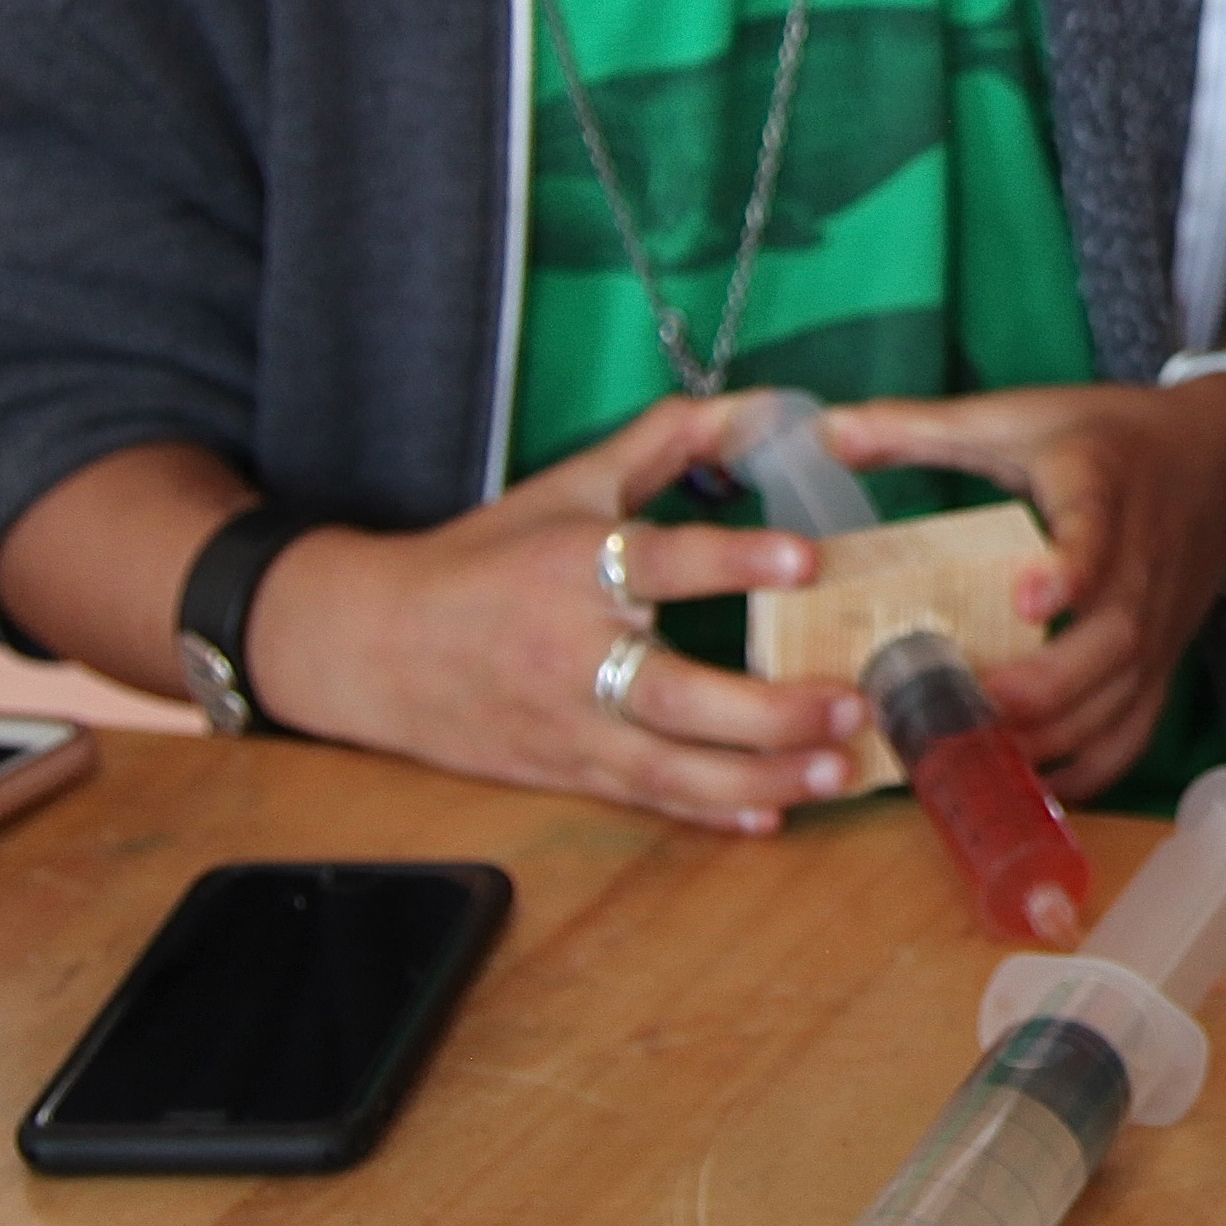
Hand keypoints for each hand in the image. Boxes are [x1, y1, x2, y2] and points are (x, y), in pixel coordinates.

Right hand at [239, 393, 863, 832]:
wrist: (371, 646)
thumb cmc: (485, 559)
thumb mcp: (570, 486)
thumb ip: (669, 442)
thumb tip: (766, 408)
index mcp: (571, 567)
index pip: (659, 562)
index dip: (733, 559)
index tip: (806, 557)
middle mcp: (570, 652)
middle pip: (675, 695)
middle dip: (770, 708)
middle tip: (853, 699)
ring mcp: (568, 722)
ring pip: (670, 767)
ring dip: (760, 776)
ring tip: (837, 769)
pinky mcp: (565, 769)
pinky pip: (645, 799)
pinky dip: (708, 814)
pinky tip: (772, 817)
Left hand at [811, 377, 1225, 798]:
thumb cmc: (1111, 440)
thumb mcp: (1021, 415)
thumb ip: (924, 426)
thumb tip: (827, 434)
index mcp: (1103, 493)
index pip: (1097, 537)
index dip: (1068, 571)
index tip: (1026, 598)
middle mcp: (1141, 570)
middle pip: (1111, 644)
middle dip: (1038, 688)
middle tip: (956, 709)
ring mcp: (1157, 627)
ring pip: (1119, 700)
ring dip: (1048, 737)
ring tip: (968, 755)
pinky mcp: (1162, 665)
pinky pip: (1132, 733)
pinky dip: (1083, 770)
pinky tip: (1021, 784)